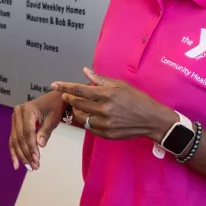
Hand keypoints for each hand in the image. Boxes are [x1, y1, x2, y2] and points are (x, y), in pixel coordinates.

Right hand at [8, 92, 65, 170]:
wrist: (53, 99)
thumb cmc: (55, 107)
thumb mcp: (53, 118)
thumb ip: (46, 131)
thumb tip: (40, 145)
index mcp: (27, 110)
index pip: (28, 132)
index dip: (31, 147)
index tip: (36, 159)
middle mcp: (17, 113)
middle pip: (19, 138)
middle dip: (26, 154)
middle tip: (34, 167)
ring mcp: (15, 119)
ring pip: (14, 140)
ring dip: (21, 155)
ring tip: (28, 167)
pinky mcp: (15, 124)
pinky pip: (13, 139)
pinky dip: (15, 151)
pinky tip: (17, 163)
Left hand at [53, 67, 176, 141]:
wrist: (151, 120)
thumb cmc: (137, 99)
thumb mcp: (120, 85)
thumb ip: (100, 80)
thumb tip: (84, 71)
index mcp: (107, 94)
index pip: (80, 90)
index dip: (65, 87)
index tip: (54, 85)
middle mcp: (104, 109)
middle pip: (77, 103)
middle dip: (69, 98)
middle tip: (67, 95)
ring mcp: (104, 124)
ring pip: (81, 117)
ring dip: (77, 110)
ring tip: (80, 105)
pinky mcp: (106, 134)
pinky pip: (89, 127)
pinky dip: (87, 120)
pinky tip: (91, 115)